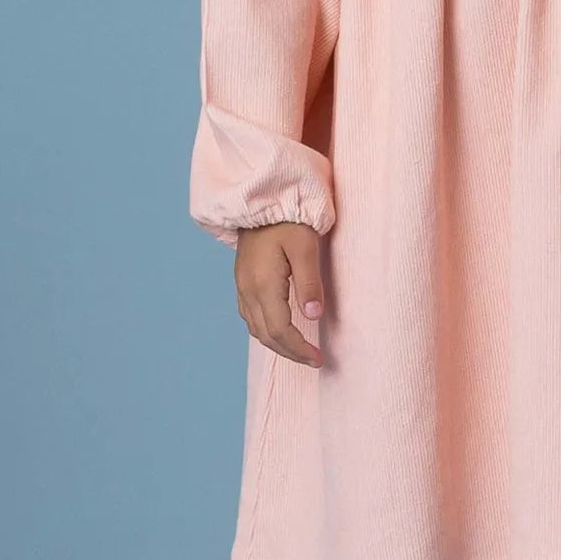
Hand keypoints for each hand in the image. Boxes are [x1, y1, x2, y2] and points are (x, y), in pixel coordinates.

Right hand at [234, 221, 324, 367]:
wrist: (262, 198)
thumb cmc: (289, 219)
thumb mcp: (306, 247)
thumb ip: (309, 282)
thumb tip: (314, 315)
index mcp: (263, 284)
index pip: (280, 330)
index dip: (299, 349)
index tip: (319, 358)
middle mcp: (248, 289)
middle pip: (266, 335)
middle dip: (290, 353)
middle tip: (314, 360)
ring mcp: (242, 285)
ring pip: (255, 328)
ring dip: (277, 344)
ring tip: (300, 351)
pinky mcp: (242, 280)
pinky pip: (250, 316)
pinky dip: (266, 331)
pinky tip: (280, 331)